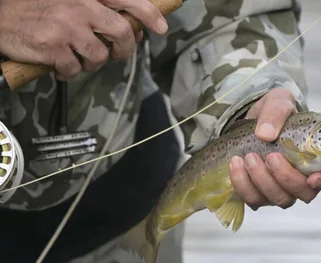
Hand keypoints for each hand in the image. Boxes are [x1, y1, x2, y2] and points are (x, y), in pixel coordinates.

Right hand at [0, 0, 167, 79]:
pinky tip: (59, 66)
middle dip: (124, 49)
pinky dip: (69, 72)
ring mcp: (67, 27)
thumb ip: (97, 10)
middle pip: (122, 32)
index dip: (149, 14)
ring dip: (92, 63)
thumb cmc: (34, 6)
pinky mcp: (54, 47)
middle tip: (117, 54)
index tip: (161, 27)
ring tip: (78, 57)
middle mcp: (79, 5)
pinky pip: (75, 69)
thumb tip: (130, 29)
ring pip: (100, 56)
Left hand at [229, 88, 320, 210]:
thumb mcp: (278, 101)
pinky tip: (236, 163)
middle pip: (303, 193)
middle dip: (285, 177)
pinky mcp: (260, 194)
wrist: (249, 123)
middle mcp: (303, 180)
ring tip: (249, 157)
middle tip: (271, 156)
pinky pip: (254, 199)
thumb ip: (277, 112)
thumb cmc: (274, 114)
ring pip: (279, 199)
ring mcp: (282, 190)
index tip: (312, 177)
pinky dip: (243, 183)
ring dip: (262, 180)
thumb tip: (265, 134)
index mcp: (318, 160)